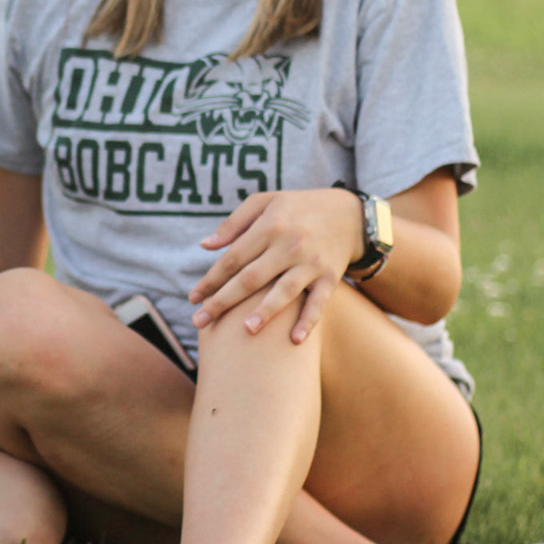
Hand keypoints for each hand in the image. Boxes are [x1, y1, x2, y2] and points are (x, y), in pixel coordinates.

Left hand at [188, 189, 363, 342]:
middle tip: (200, 321)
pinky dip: (308, 321)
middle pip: (251, 278)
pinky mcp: (330, 277)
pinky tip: (294, 340)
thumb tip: (205, 246)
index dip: (211, 279)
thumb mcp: (265, 202)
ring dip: (265, 312)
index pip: (233, 258)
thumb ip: (234, 223)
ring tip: (245, 330)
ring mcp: (311, 262)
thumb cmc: (298, 208)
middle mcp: (289, 244)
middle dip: (223, 301)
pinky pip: (318, 303)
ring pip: (284, 291)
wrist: (350, 214)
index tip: (193, 298)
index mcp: (270, 225)